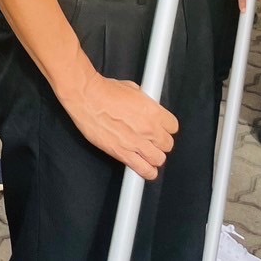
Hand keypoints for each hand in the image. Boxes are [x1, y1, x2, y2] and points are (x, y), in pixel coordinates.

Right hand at [59, 68, 178, 181]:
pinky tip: (145, 169)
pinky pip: (144, 170)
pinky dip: (147, 172)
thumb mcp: (132, 88)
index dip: (166, 128)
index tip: (160, 128)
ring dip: (154, 157)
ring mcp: (136, 143)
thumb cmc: (105, 90)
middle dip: (160, 143)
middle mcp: (148, 129)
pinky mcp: (122, 153)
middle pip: (168, 145)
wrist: (87, 97)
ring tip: (147, 154)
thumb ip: (144, 101)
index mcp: (153, 111)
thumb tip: (146, 105)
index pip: (173, 127)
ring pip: (159, 159)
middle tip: (151, 140)